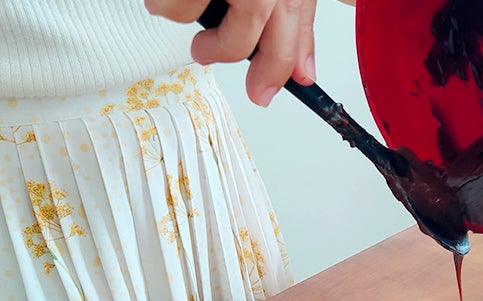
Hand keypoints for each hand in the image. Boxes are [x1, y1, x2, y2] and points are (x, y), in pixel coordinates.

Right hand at [145, 0, 317, 106]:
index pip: (286, 40)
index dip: (274, 74)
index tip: (261, 93)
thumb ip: (295, 24)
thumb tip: (303, 71)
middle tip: (205, 49)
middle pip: (239, 36)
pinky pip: (164, 1)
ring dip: (176, 9)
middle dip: (220, 50)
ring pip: (183, 12)